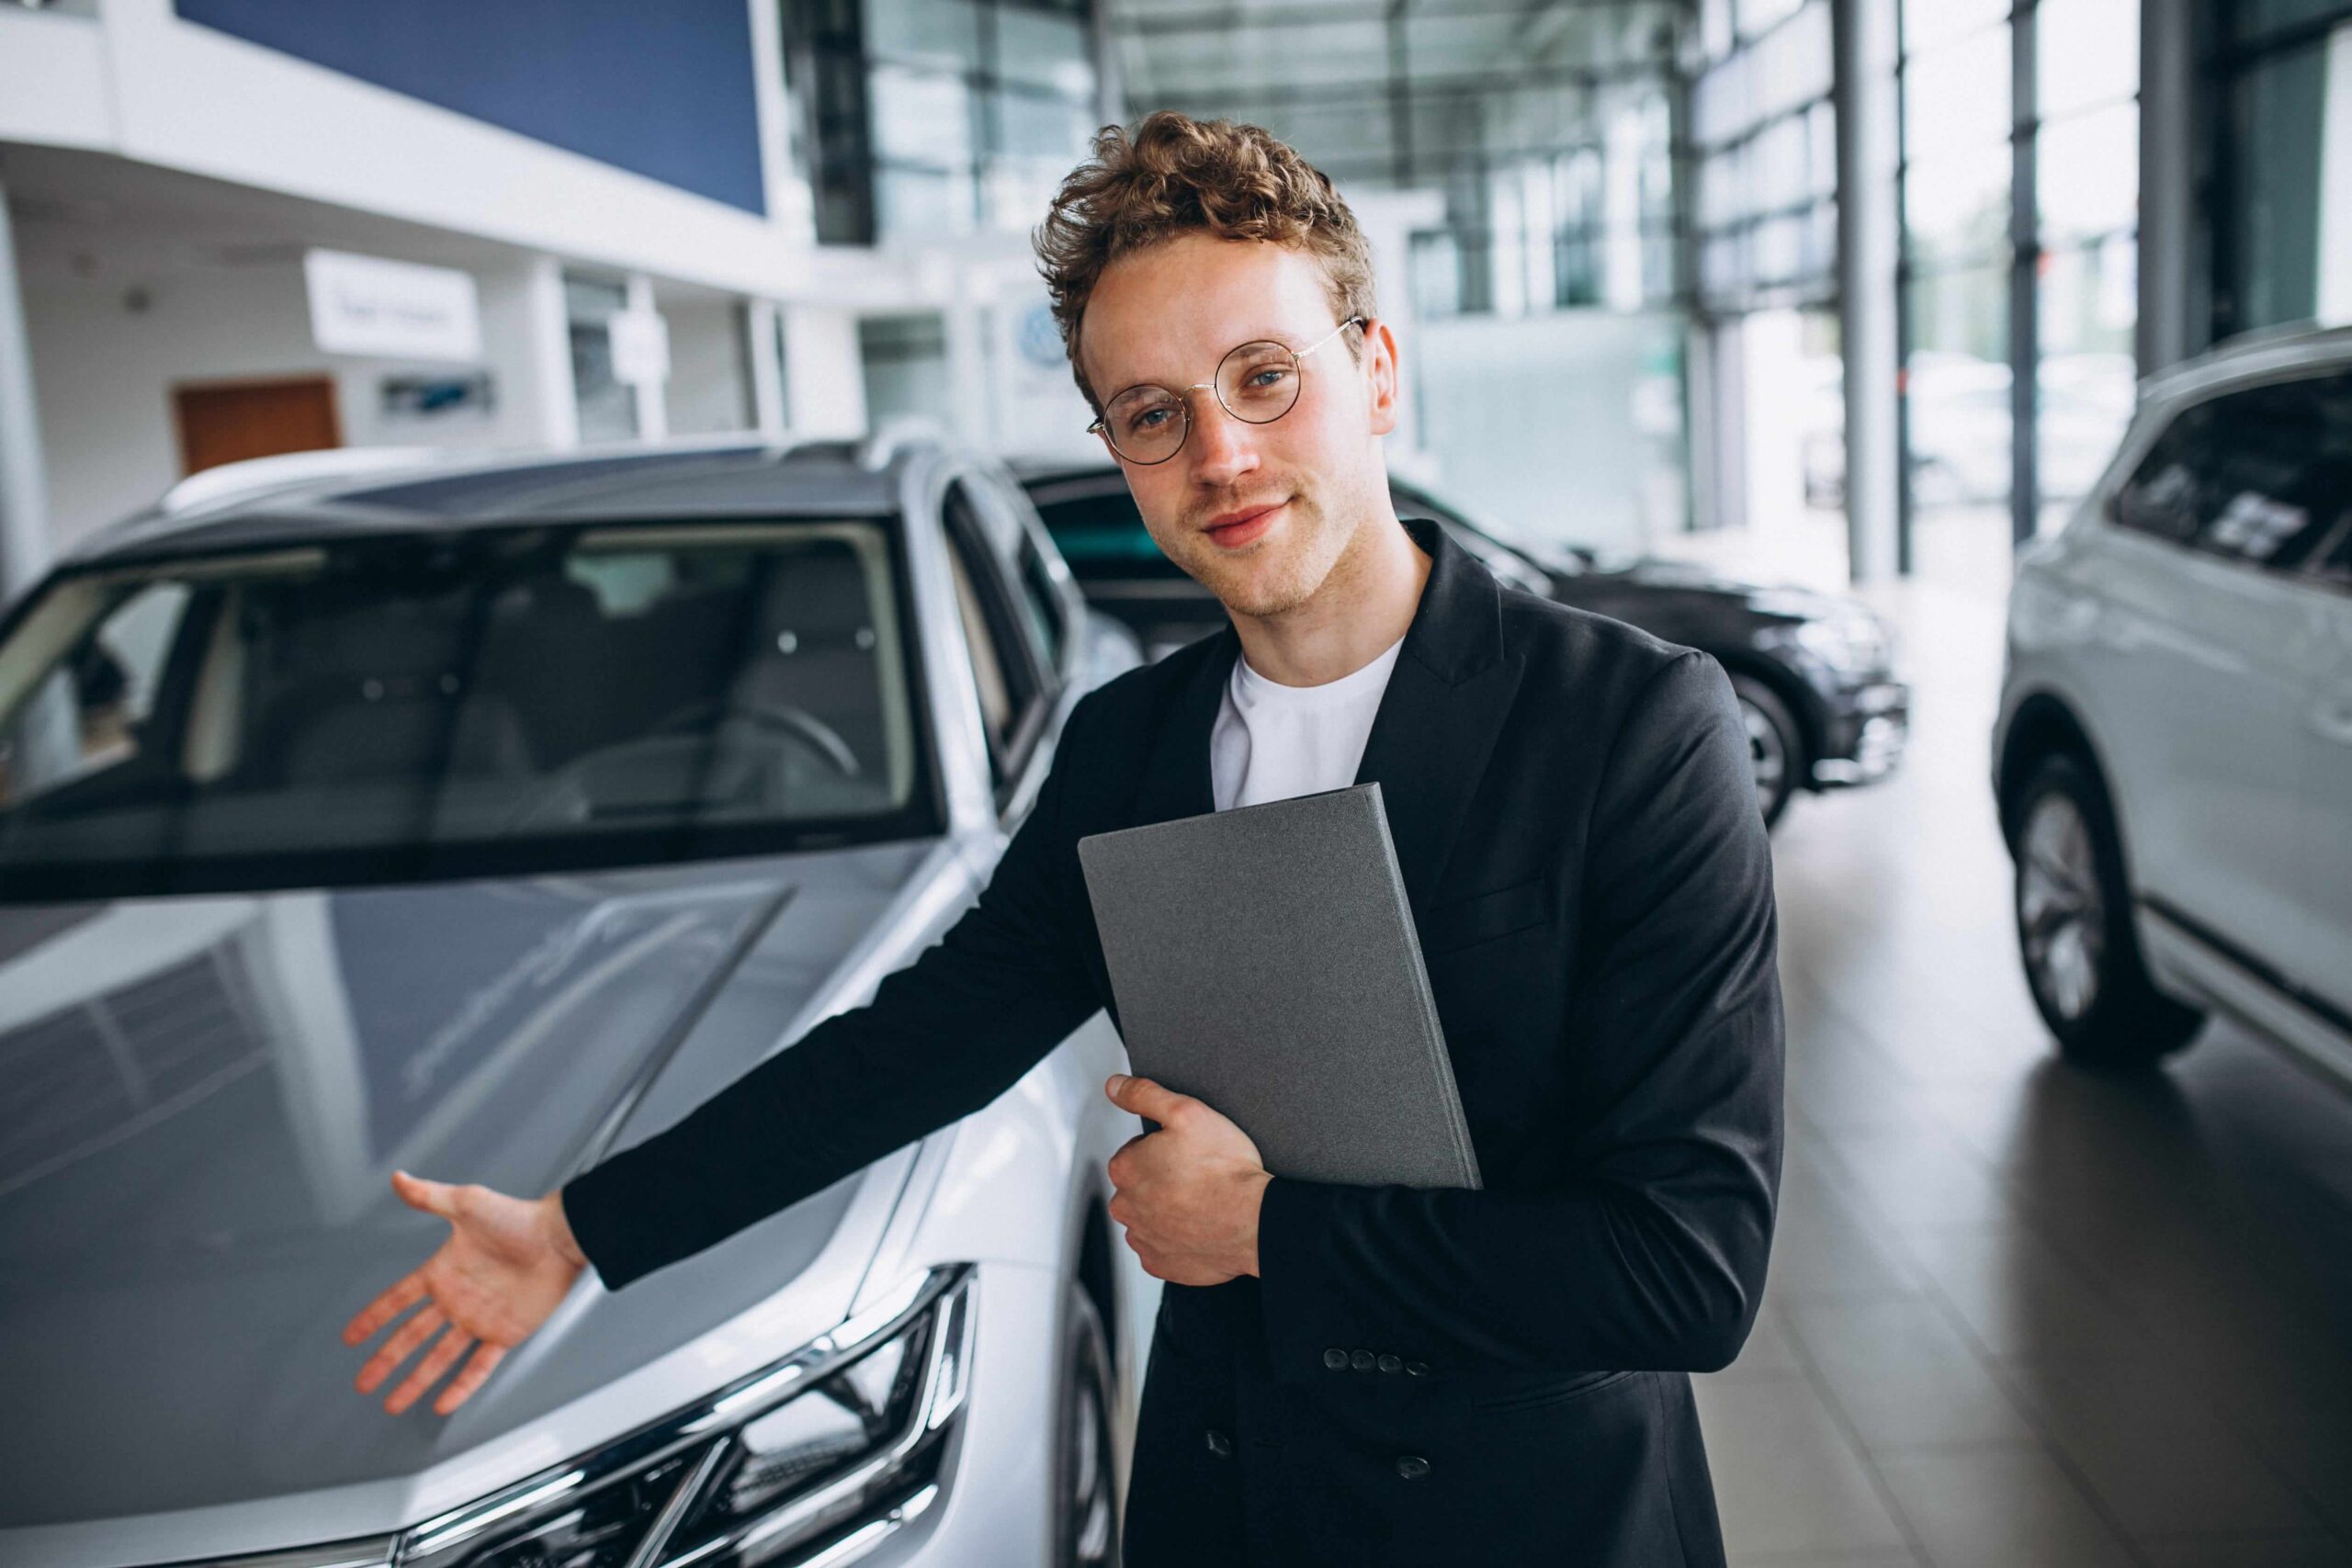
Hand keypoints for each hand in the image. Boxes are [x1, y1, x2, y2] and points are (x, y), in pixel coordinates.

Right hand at [341, 1169, 589, 1416]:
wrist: (560, 1237)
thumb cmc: (518, 1217)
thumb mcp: (467, 1204)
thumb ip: (429, 1196)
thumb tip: (398, 1177)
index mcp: (442, 1272)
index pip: (398, 1299)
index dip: (373, 1317)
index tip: (350, 1337)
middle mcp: (456, 1299)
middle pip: (412, 1337)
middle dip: (385, 1360)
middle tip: (362, 1383)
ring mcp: (479, 1319)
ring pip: (439, 1358)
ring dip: (415, 1380)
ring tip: (391, 1404)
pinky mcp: (505, 1333)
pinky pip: (479, 1366)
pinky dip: (461, 1386)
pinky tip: (442, 1404)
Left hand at [1103, 1074, 1271, 1285]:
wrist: (1253, 1223)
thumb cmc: (1224, 1171)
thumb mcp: (1186, 1112)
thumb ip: (1144, 1095)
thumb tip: (1115, 1086)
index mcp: (1126, 1168)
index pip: (1135, 1151)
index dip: (1165, 1148)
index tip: (1188, 1152)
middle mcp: (1126, 1206)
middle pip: (1139, 1185)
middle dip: (1162, 1179)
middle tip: (1198, 1175)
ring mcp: (1143, 1238)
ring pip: (1149, 1216)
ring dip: (1168, 1209)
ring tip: (1202, 1202)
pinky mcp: (1160, 1263)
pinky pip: (1161, 1247)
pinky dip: (1177, 1238)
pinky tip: (1200, 1226)